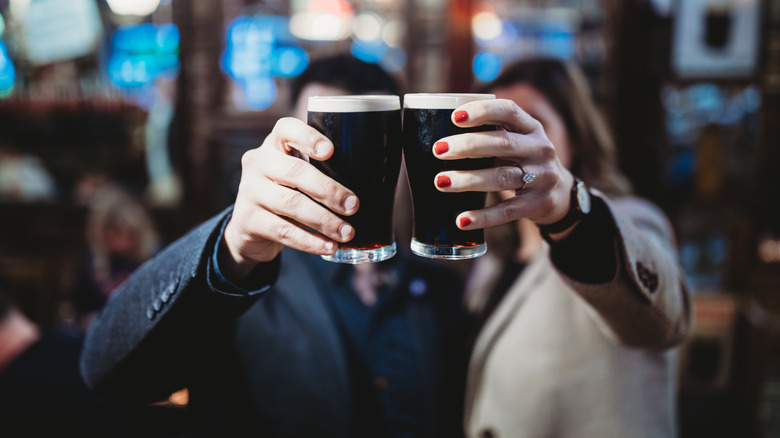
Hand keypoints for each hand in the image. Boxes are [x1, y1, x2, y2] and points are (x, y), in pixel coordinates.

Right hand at [220, 118, 357, 279]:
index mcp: (274, 144)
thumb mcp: (297, 173)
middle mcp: (258, 162)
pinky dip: (309, 242)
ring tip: (347, 232)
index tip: (331, 151)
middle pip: (294, 172)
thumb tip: (378, 176)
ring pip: (290, 203)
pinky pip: (282, 231)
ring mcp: (249, 191)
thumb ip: (323, 168)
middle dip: (329, 190)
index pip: (285, 128)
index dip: (308, 137)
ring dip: (324, 220)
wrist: (249, 228)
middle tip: (354, 206)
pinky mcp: (248, 220)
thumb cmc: (288, 192)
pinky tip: (328, 247)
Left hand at [431, 98, 573, 229]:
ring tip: (441, 182)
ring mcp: (542, 177)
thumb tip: (433, 127)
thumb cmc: (522, 161)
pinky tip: (462, 220)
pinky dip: (483, 216)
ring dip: (469, 180)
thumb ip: (489, 133)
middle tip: (438, 150)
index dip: (482, 112)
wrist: (559, 194)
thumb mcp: (516, 141)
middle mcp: (540, 149)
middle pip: (503, 144)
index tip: (454, 117)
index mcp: (530, 127)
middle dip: (468, 146)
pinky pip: (507, 211)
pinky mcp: (538, 204)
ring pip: (502, 177)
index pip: (509, 111)